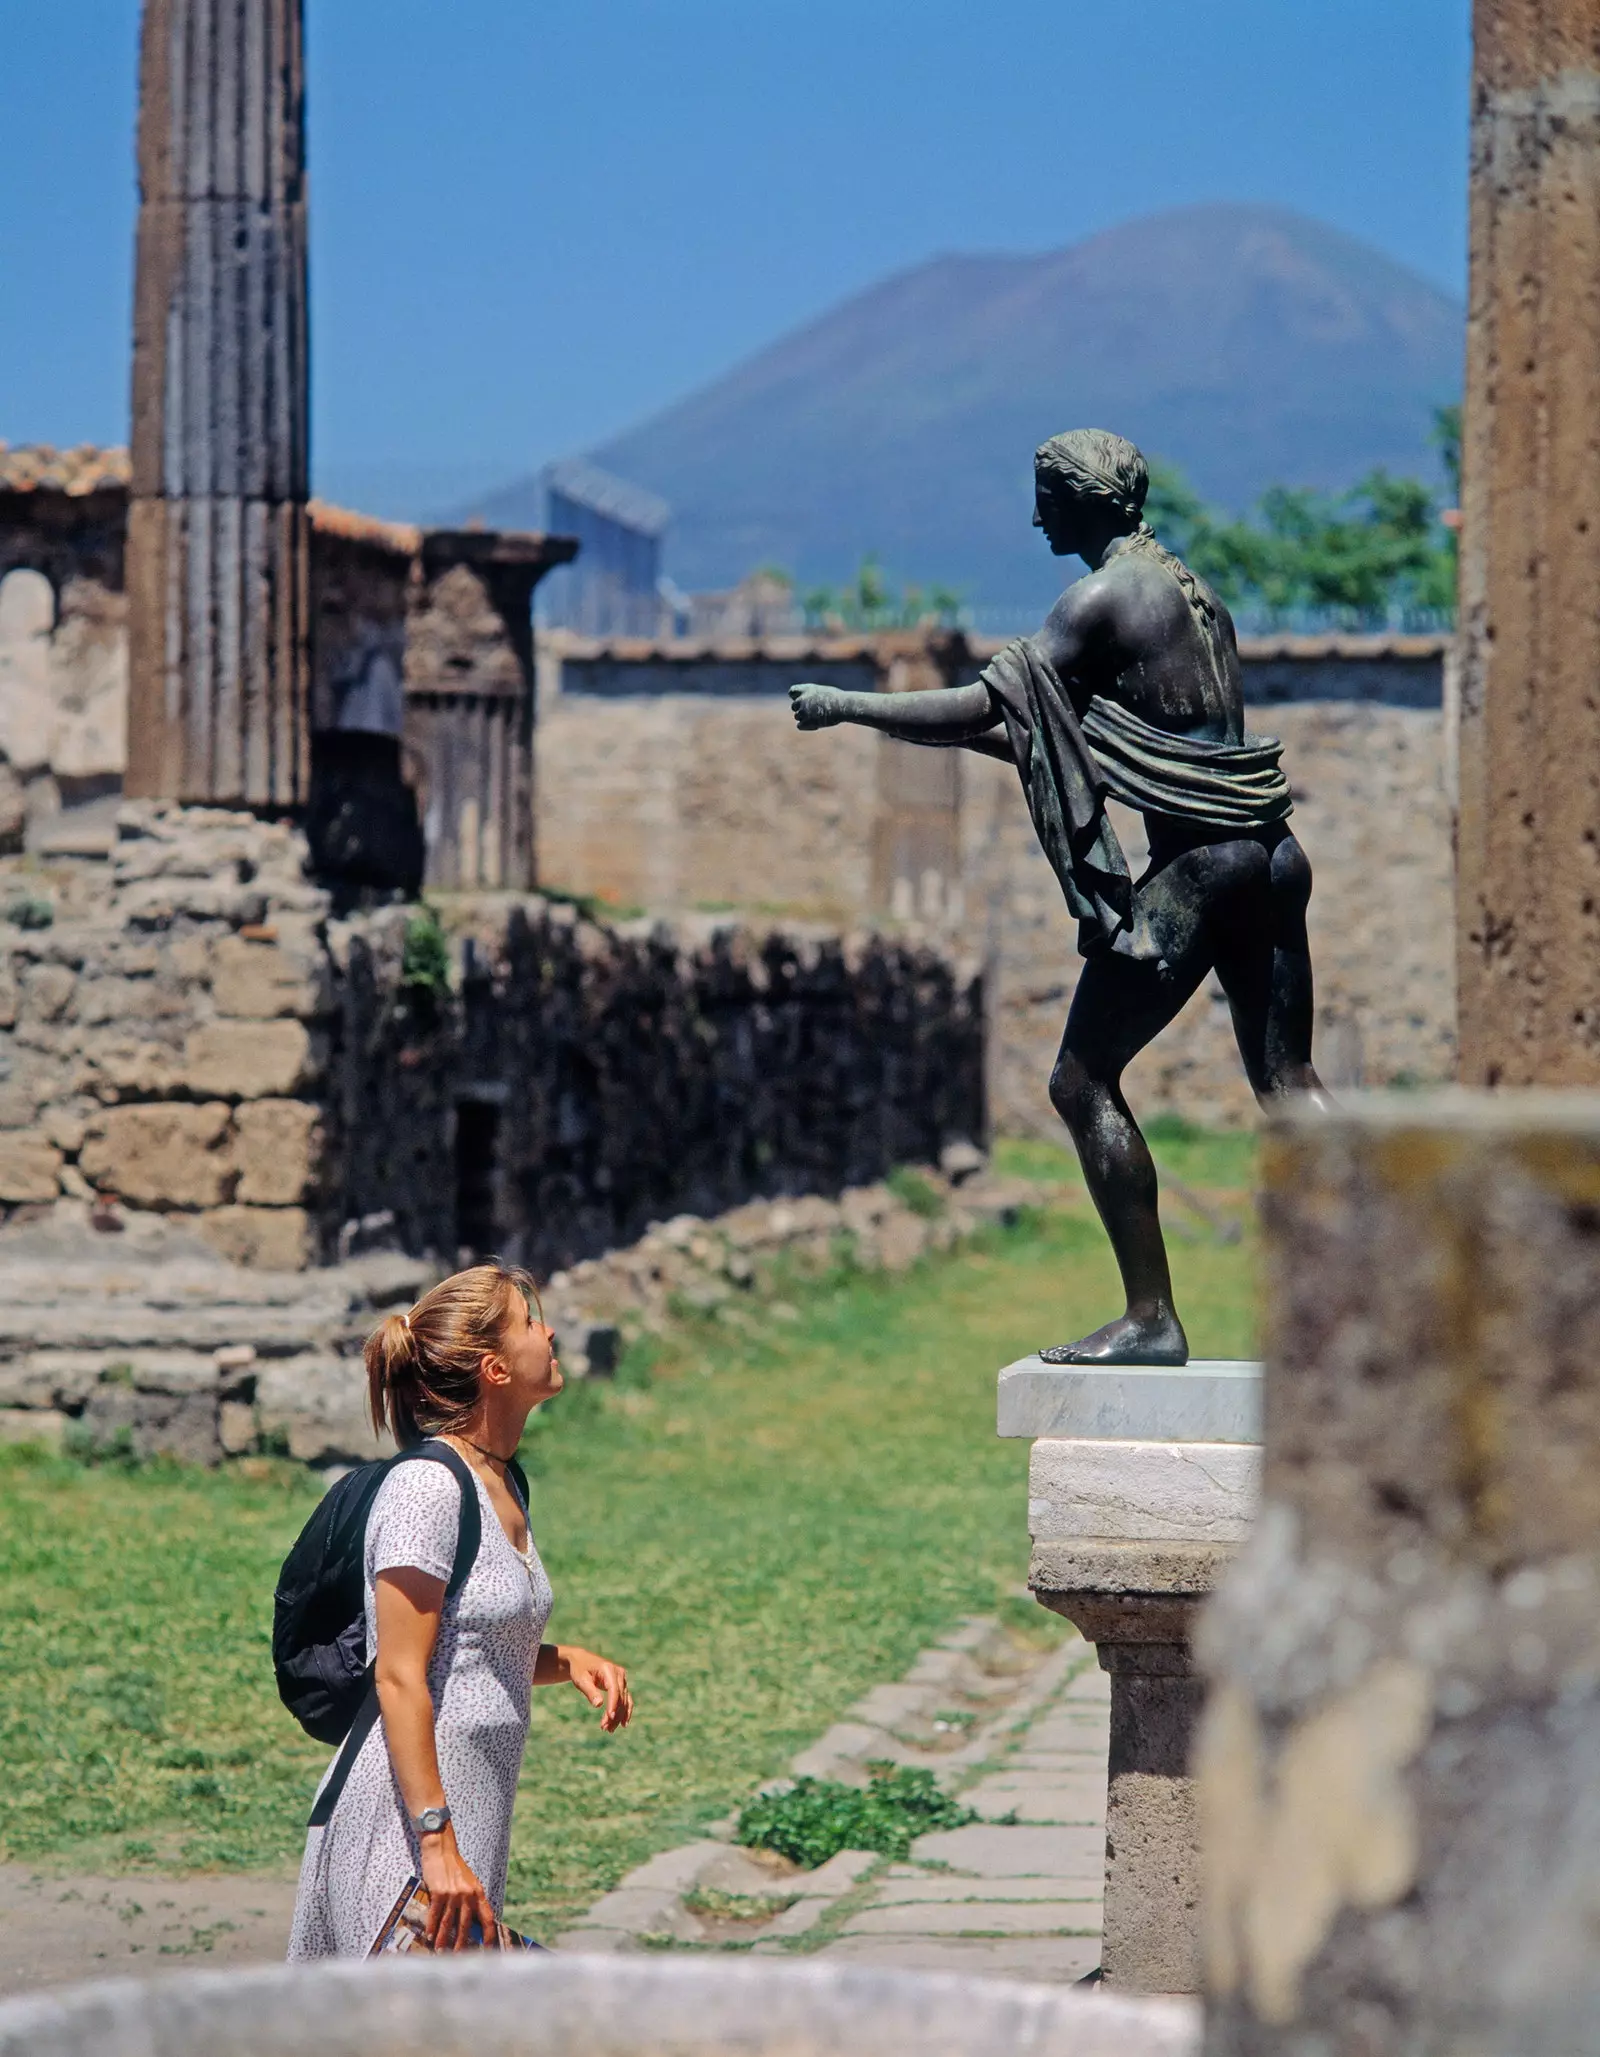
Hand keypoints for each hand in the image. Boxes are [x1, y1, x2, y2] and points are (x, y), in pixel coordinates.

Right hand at [418, 1821, 497, 1950]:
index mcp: (478, 1893)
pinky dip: (432, 1927)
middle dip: (462, 1944)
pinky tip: (430, 1936)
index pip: (488, 1918)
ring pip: (449, 1923)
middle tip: (458, 1958)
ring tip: (442, 1951)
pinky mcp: (439, 1892)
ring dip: (444, 1940)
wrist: (441, 1850)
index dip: (489, 1935)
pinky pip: (435, 1914)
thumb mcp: (469, 1883)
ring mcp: (453, 1894)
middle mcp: (468, 1895)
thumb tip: (472, 1925)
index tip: (488, 1949)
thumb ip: (472, 1901)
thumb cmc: (455, 1868)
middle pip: (466, 1925)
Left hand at [566, 1646, 632, 1731]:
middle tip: (604, 1728)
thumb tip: (599, 1705)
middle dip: (614, 1714)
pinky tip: (623, 1724)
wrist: (582, 1660)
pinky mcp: (621, 1684)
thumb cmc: (580, 1670)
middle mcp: (619, 1673)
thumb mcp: (581, 1679)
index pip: (614, 1689)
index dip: (613, 1704)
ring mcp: (622, 1678)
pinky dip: (625, 1711)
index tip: (609, 1718)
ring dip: (618, 1716)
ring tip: (609, 1730)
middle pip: (620, 1697)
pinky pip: (626, 1699)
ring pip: (624, 1700)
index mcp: (608, 1669)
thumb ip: (590, 1691)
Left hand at [789, 683, 848, 729]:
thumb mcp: (826, 693)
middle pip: (794, 706)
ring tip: (819, 718)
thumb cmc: (838, 699)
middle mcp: (802, 699)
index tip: (803, 700)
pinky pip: (800, 726)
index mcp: (807, 689)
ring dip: (805, 718)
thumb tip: (812, 705)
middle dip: (802, 710)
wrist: (842, 706)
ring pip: (797, 716)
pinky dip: (807, 726)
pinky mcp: (805, 721)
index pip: (792, 691)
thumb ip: (815, 697)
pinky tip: (817, 725)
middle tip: (815, 712)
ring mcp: (802, 710)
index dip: (796, 697)